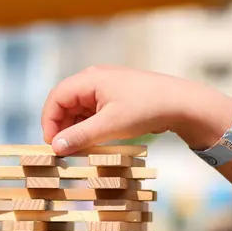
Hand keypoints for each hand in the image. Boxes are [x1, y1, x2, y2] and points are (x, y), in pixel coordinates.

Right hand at [41, 65, 231, 154]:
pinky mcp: (120, 98)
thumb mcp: (110, 125)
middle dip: (64, 127)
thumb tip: (55, 146)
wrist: (182, 103)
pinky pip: (98, 112)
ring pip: (83, 110)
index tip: (52, 145)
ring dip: (79, 129)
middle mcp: (96, 80)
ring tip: (83, 149)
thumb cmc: (146, 109)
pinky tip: (98, 142)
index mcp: (89, 79)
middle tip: (67, 151)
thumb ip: (81, 136)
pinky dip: (94, 127)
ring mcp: (109, 88)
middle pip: (68, 103)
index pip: (56, 98)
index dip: (50, 121)